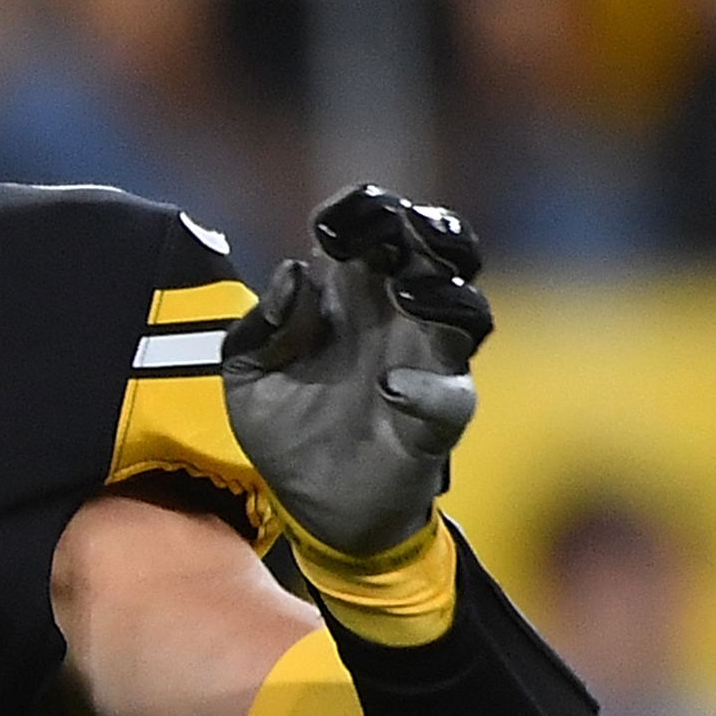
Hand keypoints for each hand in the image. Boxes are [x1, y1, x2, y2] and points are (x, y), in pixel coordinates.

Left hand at [221, 186, 493, 556]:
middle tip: (396, 230)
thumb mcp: (246, 373)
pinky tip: (391, 386)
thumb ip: (261, 325)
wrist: (309, 503)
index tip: (333, 224)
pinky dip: (430, 388)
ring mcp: (426, 364)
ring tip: (406, 293)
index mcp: (350, 294)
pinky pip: (454, 395)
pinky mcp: (438, 420)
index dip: (363, 212)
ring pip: (468, 309)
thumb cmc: (283, 425)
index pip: (373, 229)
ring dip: (444, 293)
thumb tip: (294, 273)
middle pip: (438, 250)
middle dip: (425, 229)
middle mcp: (398, 318)